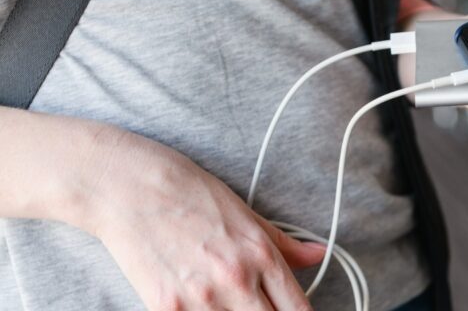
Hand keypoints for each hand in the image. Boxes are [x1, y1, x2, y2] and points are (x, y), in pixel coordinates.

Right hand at [84, 129, 323, 310]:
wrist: (130, 187)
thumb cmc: (190, 193)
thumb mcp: (246, 213)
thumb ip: (285, 244)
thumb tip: (318, 254)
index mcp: (261, 255)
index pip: (299, 310)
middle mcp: (236, 281)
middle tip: (256, 305)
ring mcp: (201, 299)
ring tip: (227, 303)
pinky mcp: (165, 309)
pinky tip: (198, 305)